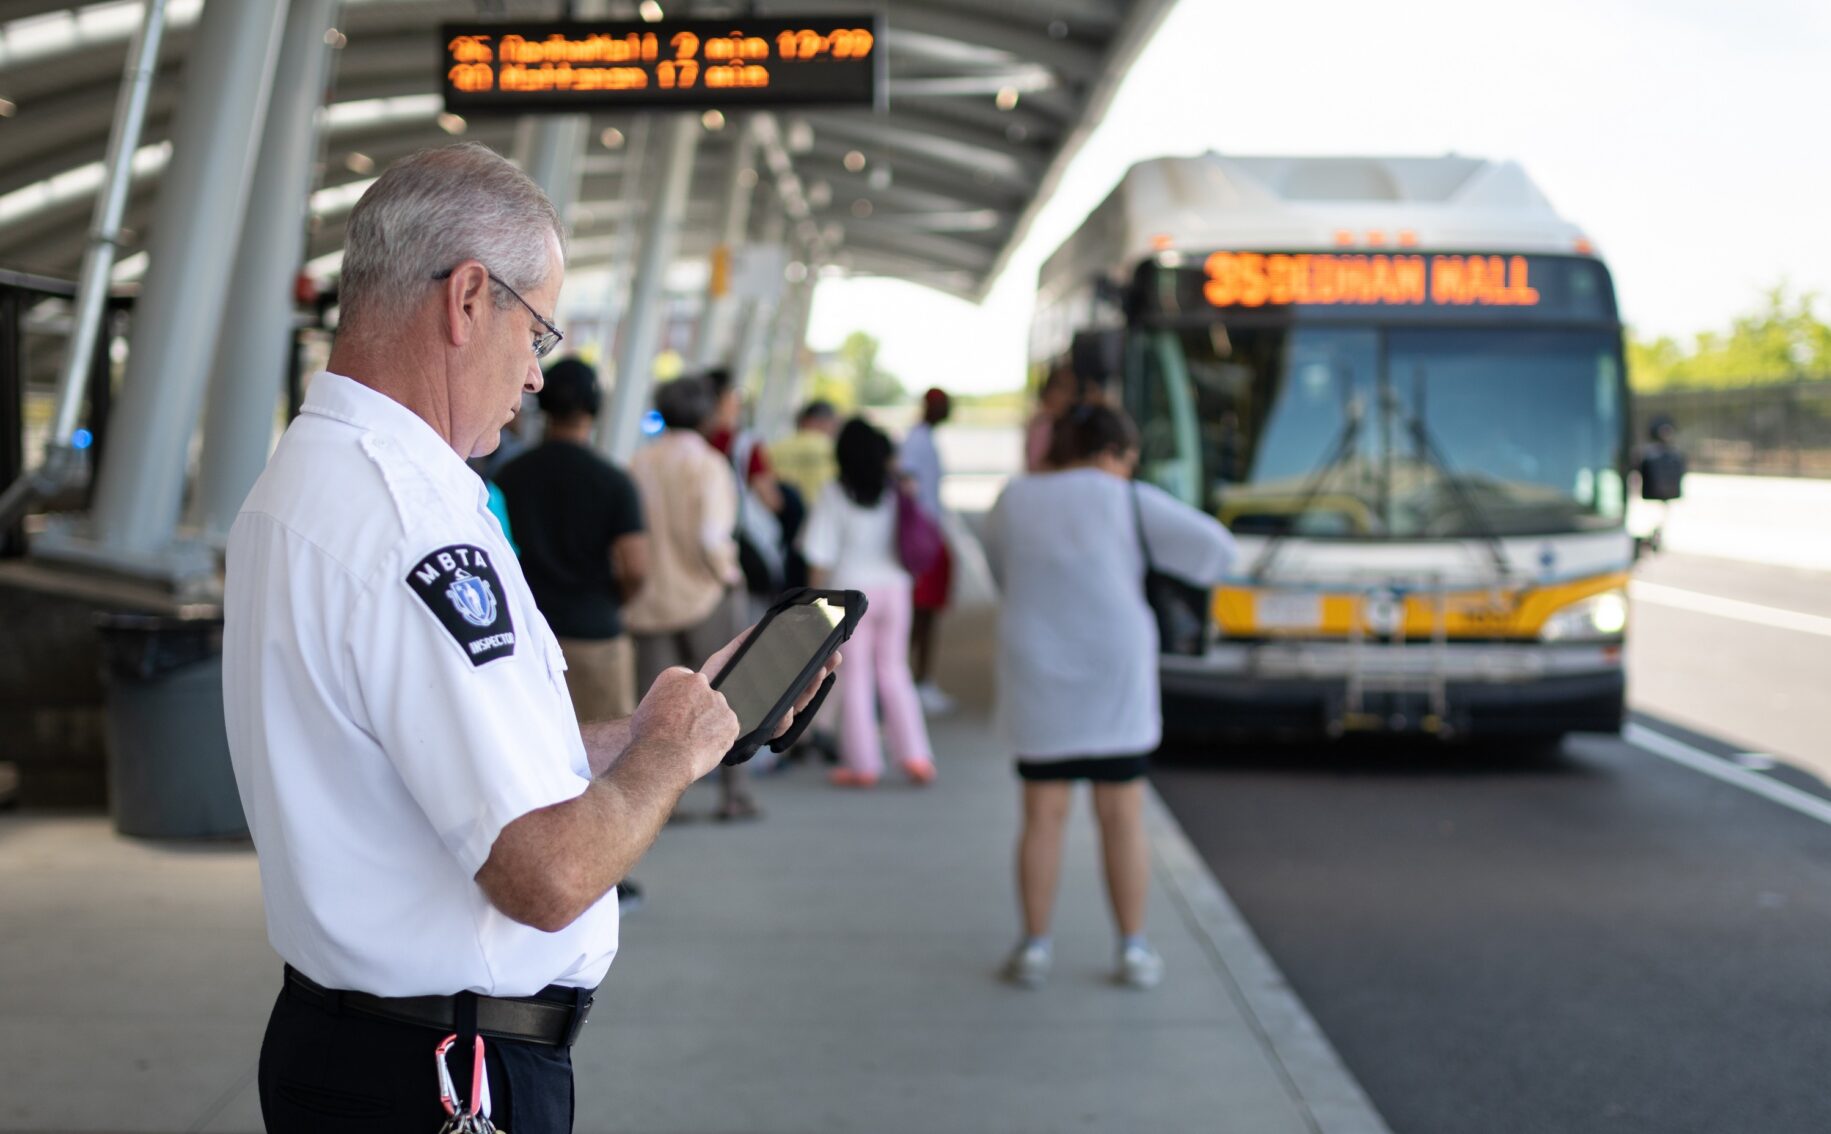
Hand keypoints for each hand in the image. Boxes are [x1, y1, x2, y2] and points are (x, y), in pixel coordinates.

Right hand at [629, 666, 738, 781]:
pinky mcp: (730, 720)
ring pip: (716, 712)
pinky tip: (704, 749)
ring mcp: (717, 700)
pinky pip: (728, 729)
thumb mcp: (643, 712)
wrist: (663, 757)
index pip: (684, 679)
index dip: (683, 697)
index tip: (681, 710)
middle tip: (688, 729)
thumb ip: (661, 705)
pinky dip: (720, 739)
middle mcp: (698, 682)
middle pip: (703, 694)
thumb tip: (667, 713)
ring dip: (710, 724)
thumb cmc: (646, 739)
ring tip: (693, 744)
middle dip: (698, 709)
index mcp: (673, 676)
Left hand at [701, 626, 842, 742]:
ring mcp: (765, 721)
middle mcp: (771, 707)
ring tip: (815, 674)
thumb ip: (745, 644)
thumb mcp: (728, 659)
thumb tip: (762, 625)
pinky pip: (777, 727)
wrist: (687, 708)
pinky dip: (784, 718)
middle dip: (820, 676)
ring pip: (795, 712)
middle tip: (833, 658)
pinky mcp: (756, 732)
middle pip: (804, 695)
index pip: (801, 682)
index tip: (834, 654)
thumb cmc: (708, 685)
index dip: (819, 670)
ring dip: (808, 693)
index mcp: (770, 690)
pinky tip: (786, 707)